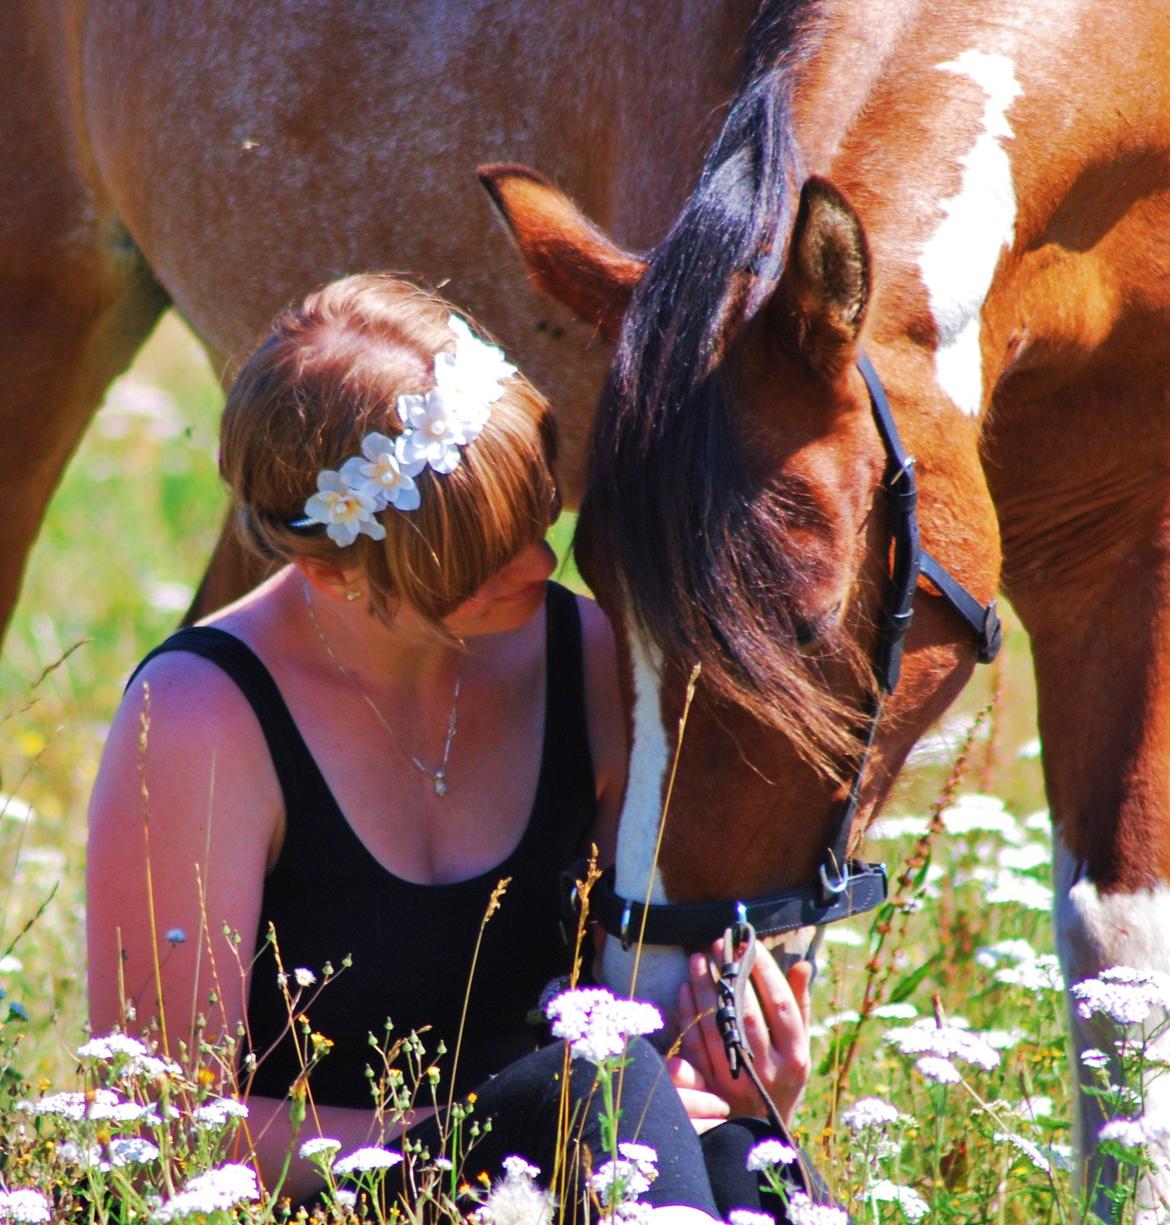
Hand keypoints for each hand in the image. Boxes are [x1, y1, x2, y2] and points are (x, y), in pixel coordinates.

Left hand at [669, 940, 811, 1127]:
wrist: (761, 1128)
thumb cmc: (784, 1075)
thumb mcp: (799, 1045)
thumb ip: (799, 1005)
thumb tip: (803, 964)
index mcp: (796, 1057)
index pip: (782, 1006)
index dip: (766, 972)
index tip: (751, 944)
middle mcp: (769, 1069)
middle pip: (748, 1014)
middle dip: (731, 975)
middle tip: (718, 943)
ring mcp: (739, 1079)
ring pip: (719, 1026)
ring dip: (705, 989)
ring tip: (697, 958)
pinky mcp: (712, 1086)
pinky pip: (696, 1044)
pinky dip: (688, 1015)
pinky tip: (684, 989)